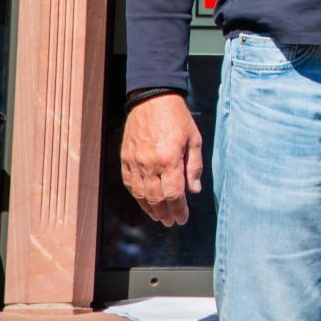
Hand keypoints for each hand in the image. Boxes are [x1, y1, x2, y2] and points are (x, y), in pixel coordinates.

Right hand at [120, 93, 202, 226]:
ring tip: (159, 217)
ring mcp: (135, 162)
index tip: (183, 219)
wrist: (152, 98)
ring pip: (141, 194)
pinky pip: (130, 183)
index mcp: (169, 160)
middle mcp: (149, 164)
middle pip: (156, 199)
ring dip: (150, 209)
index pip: (174, 194)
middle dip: (165, 213)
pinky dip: (137, 196)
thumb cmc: (177, 117)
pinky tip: (145, 202)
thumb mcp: (194, 139)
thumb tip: (194, 190)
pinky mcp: (125, 158)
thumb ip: (194, 166)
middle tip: (171, 222)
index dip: (179, 209)